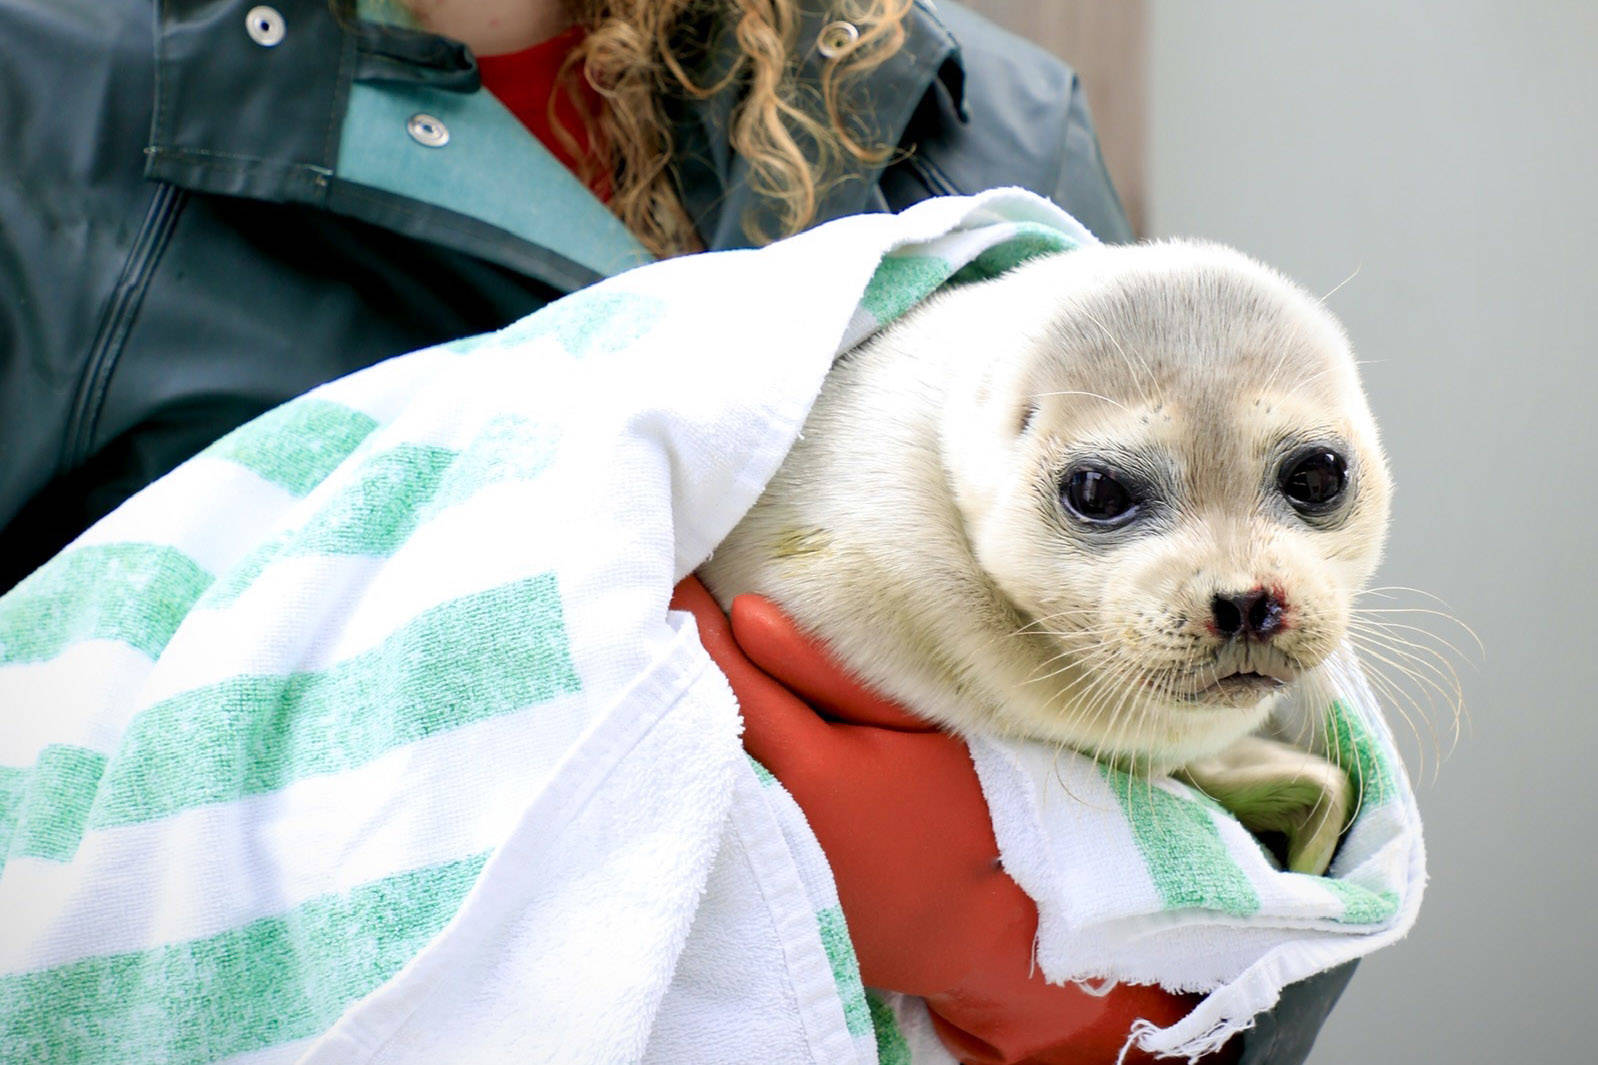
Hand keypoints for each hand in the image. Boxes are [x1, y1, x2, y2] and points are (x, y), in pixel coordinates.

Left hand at [671, 577, 1232, 1064]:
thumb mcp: (913, 724)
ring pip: (686, 755)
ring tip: (674, 642)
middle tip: (665, 590)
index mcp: (804, 768)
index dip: (690, 610)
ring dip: (678, 700)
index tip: (681, 564)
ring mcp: (742, 862)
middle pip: (684, 711)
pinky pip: (700, 798)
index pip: (718, 668)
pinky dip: (694, 752)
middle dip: (672, 652)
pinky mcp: (739, 885)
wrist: (977, 933)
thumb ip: (826, 670)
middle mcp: (756, 819)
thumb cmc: (959, 812)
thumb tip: (746, 613)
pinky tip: (700, 717)